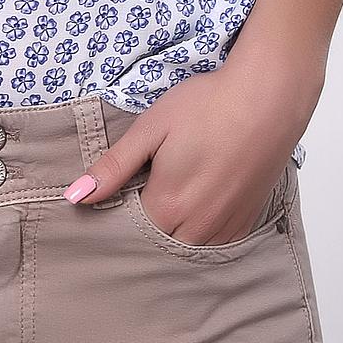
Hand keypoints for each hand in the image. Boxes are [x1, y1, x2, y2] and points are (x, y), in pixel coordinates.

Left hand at [62, 53, 319, 244]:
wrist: (268, 98)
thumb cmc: (207, 106)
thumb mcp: (152, 128)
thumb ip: (113, 167)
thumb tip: (74, 197)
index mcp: (166, 206)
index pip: (127, 228)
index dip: (120, 208)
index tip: (124, 186)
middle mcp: (196, 229)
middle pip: (156, 241)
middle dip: (145, 221)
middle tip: (151, 181)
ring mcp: (224, 229)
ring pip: (185, 244)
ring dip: (174, 227)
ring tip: (178, 187)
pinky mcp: (245, 223)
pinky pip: (213, 241)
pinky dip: (200, 228)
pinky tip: (201, 196)